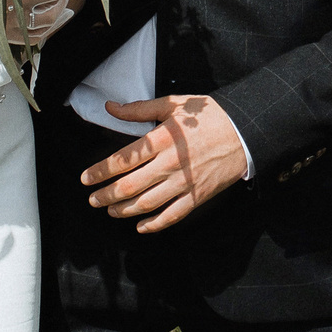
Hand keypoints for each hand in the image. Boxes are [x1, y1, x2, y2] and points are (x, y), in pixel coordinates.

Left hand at [83, 96, 247, 231]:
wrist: (245, 132)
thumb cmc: (209, 116)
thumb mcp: (174, 105)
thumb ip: (140, 109)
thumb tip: (111, 107)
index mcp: (162, 139)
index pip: (122, 159)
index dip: (100, 171)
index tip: (86, 178)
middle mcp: (170, 164)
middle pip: (129, 186)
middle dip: (106, 195)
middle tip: (92, 199)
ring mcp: (184, 183)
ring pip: (146, 204)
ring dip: (123, 210)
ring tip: (110, 210)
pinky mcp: (197, 196)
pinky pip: (172, 215)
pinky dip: (154, 224)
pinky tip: (141, 226)